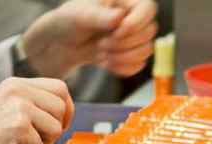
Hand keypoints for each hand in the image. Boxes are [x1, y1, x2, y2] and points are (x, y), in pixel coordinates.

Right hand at [0, 77, 72, 143]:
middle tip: (32, 143)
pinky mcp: (18, 125)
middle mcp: (18, 89)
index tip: (57, 127)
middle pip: (62, 108)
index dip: (65, 109)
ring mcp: (19, 105)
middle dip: (54, 131)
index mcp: (15, 83)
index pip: (60, 88)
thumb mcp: (4, 110)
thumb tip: (63, 114)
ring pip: (55, 129)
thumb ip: (29, 106)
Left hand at [21, 0, 158, 78]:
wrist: (61, 43)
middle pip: (149, 32)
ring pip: (146, 50)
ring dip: (125, 57)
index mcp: (125, 1)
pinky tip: (106, 64)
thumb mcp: (80, 15)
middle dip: (125, 43)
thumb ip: (99, 16)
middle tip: (102, 44)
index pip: (148, 8)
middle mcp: (133, 17)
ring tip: (102, 53)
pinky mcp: (130, 54)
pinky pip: (139, 65)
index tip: (117, 31)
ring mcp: (133, 37)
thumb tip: (119, 16)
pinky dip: (124, 68)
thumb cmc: (69, 21)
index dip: (136, 23)